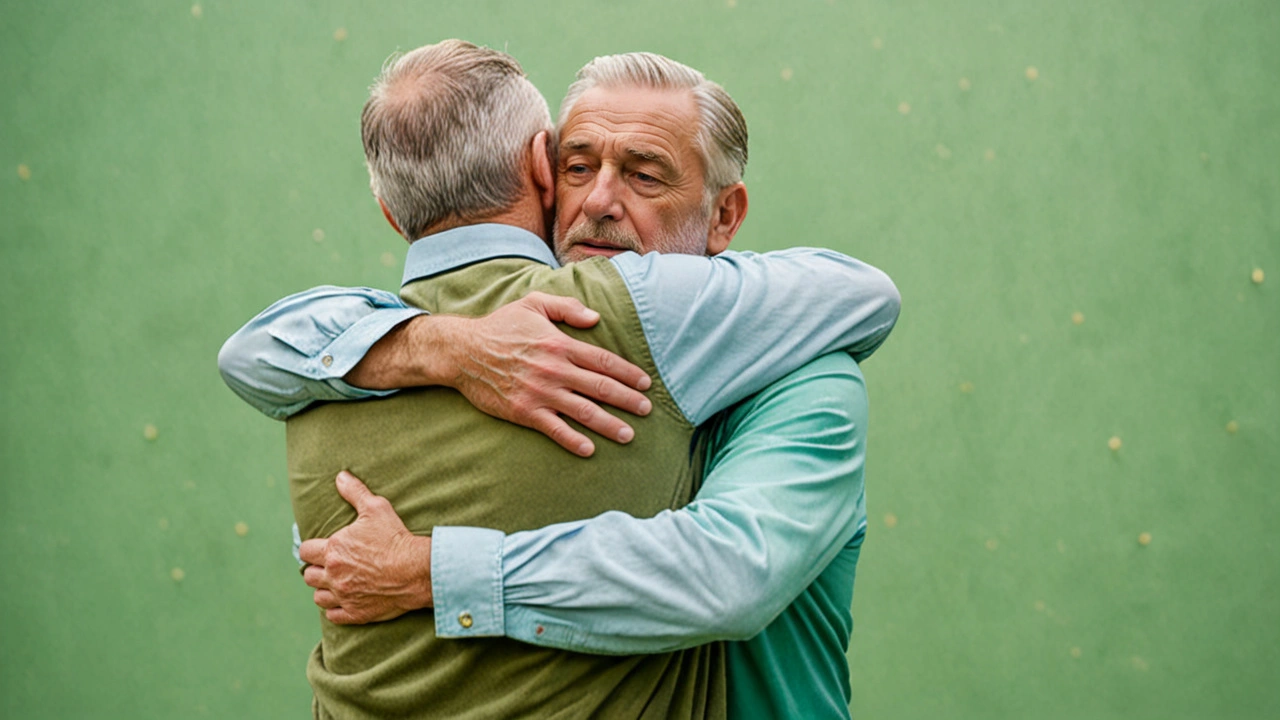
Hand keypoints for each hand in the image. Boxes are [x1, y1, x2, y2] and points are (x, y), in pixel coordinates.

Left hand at [299, 471, 432, 624]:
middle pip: (309, 575)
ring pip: (318, 597)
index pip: (305, 551)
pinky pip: (333, 615)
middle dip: (317, 569)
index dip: (312, 549)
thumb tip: (340, 477)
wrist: (416, 570)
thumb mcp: (376, 508)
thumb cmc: (395, 538)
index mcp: (333, 550)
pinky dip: (335, 609)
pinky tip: (344, 600)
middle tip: (330, 565)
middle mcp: (333, 574)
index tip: (320, 548)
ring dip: (324, 589)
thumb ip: (355, 492)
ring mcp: (344, 596)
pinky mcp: (356, 613)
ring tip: (335, 583)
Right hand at [443, 292, 652, 456]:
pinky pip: (553, 428)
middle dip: (627, 400)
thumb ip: (567, 308)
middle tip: (647, 410)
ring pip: (583, 411)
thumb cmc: (500, 326)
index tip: (645, 383)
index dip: (627, 373)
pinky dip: (572, 440)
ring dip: (608, 424)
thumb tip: (596, 318)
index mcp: (560, 344)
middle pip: (600, 387)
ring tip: (628, 434)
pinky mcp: (523, 411)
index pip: (603, 360)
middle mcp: (554, 369)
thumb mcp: (533, 304)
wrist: (462, 351)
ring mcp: (539, 392)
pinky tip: (589, 449)